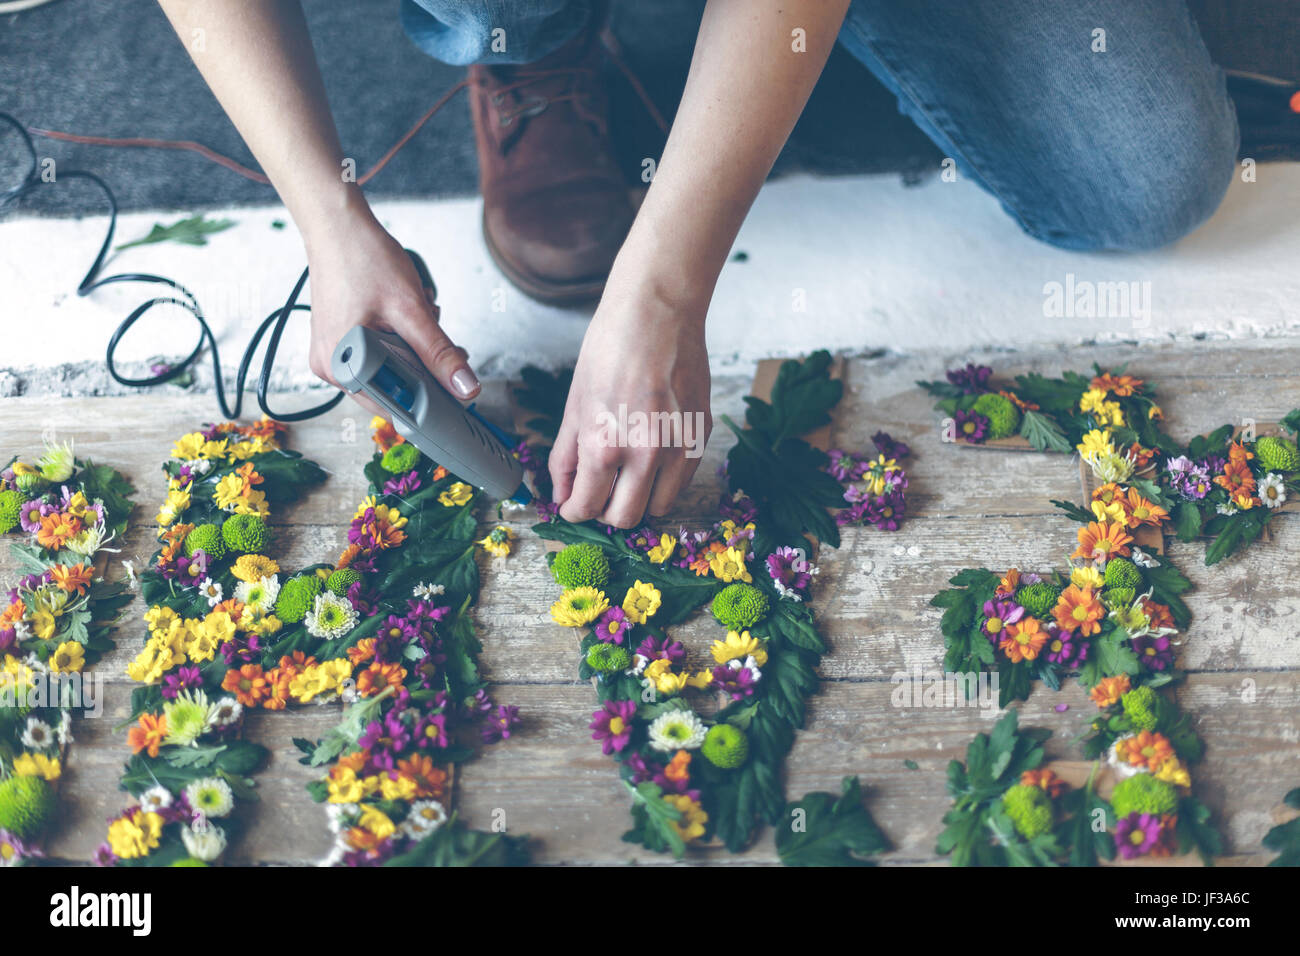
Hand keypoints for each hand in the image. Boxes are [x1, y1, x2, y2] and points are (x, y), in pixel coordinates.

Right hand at [303, 206, 479, 408]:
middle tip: (427, 326)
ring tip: (406, 311)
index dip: (429, 395)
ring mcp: (331, 356)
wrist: (337, 227)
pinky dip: (394, 338)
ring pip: (388, 369)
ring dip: (409, 347)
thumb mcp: (411, 310)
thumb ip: (439, 353)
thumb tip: (465, 388)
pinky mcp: (336, 343)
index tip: (449, 376)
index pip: (396, 405)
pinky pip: (375, 354)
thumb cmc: (364, 259)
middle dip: (419, 363)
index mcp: (342, 367)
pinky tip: (394, 313)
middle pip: (393, 388)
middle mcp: (330, 367)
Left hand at [550, 285, 711, 526]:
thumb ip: (567, 456)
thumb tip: (562, 494)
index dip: (575, 512)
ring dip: (639, 500)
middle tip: (599, 495)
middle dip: (606, 512)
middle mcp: (646, 454)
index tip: (573, 507)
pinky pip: (682, 481)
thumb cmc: (610, 349)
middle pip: (625, 518)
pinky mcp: (701, 436)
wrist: (658, 312)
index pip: (588, 507)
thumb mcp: (575, 405)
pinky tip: (650, 457)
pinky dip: (663, 481)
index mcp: (605, 445)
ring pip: (659, 507)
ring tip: (626, 477)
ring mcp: (679, 447)